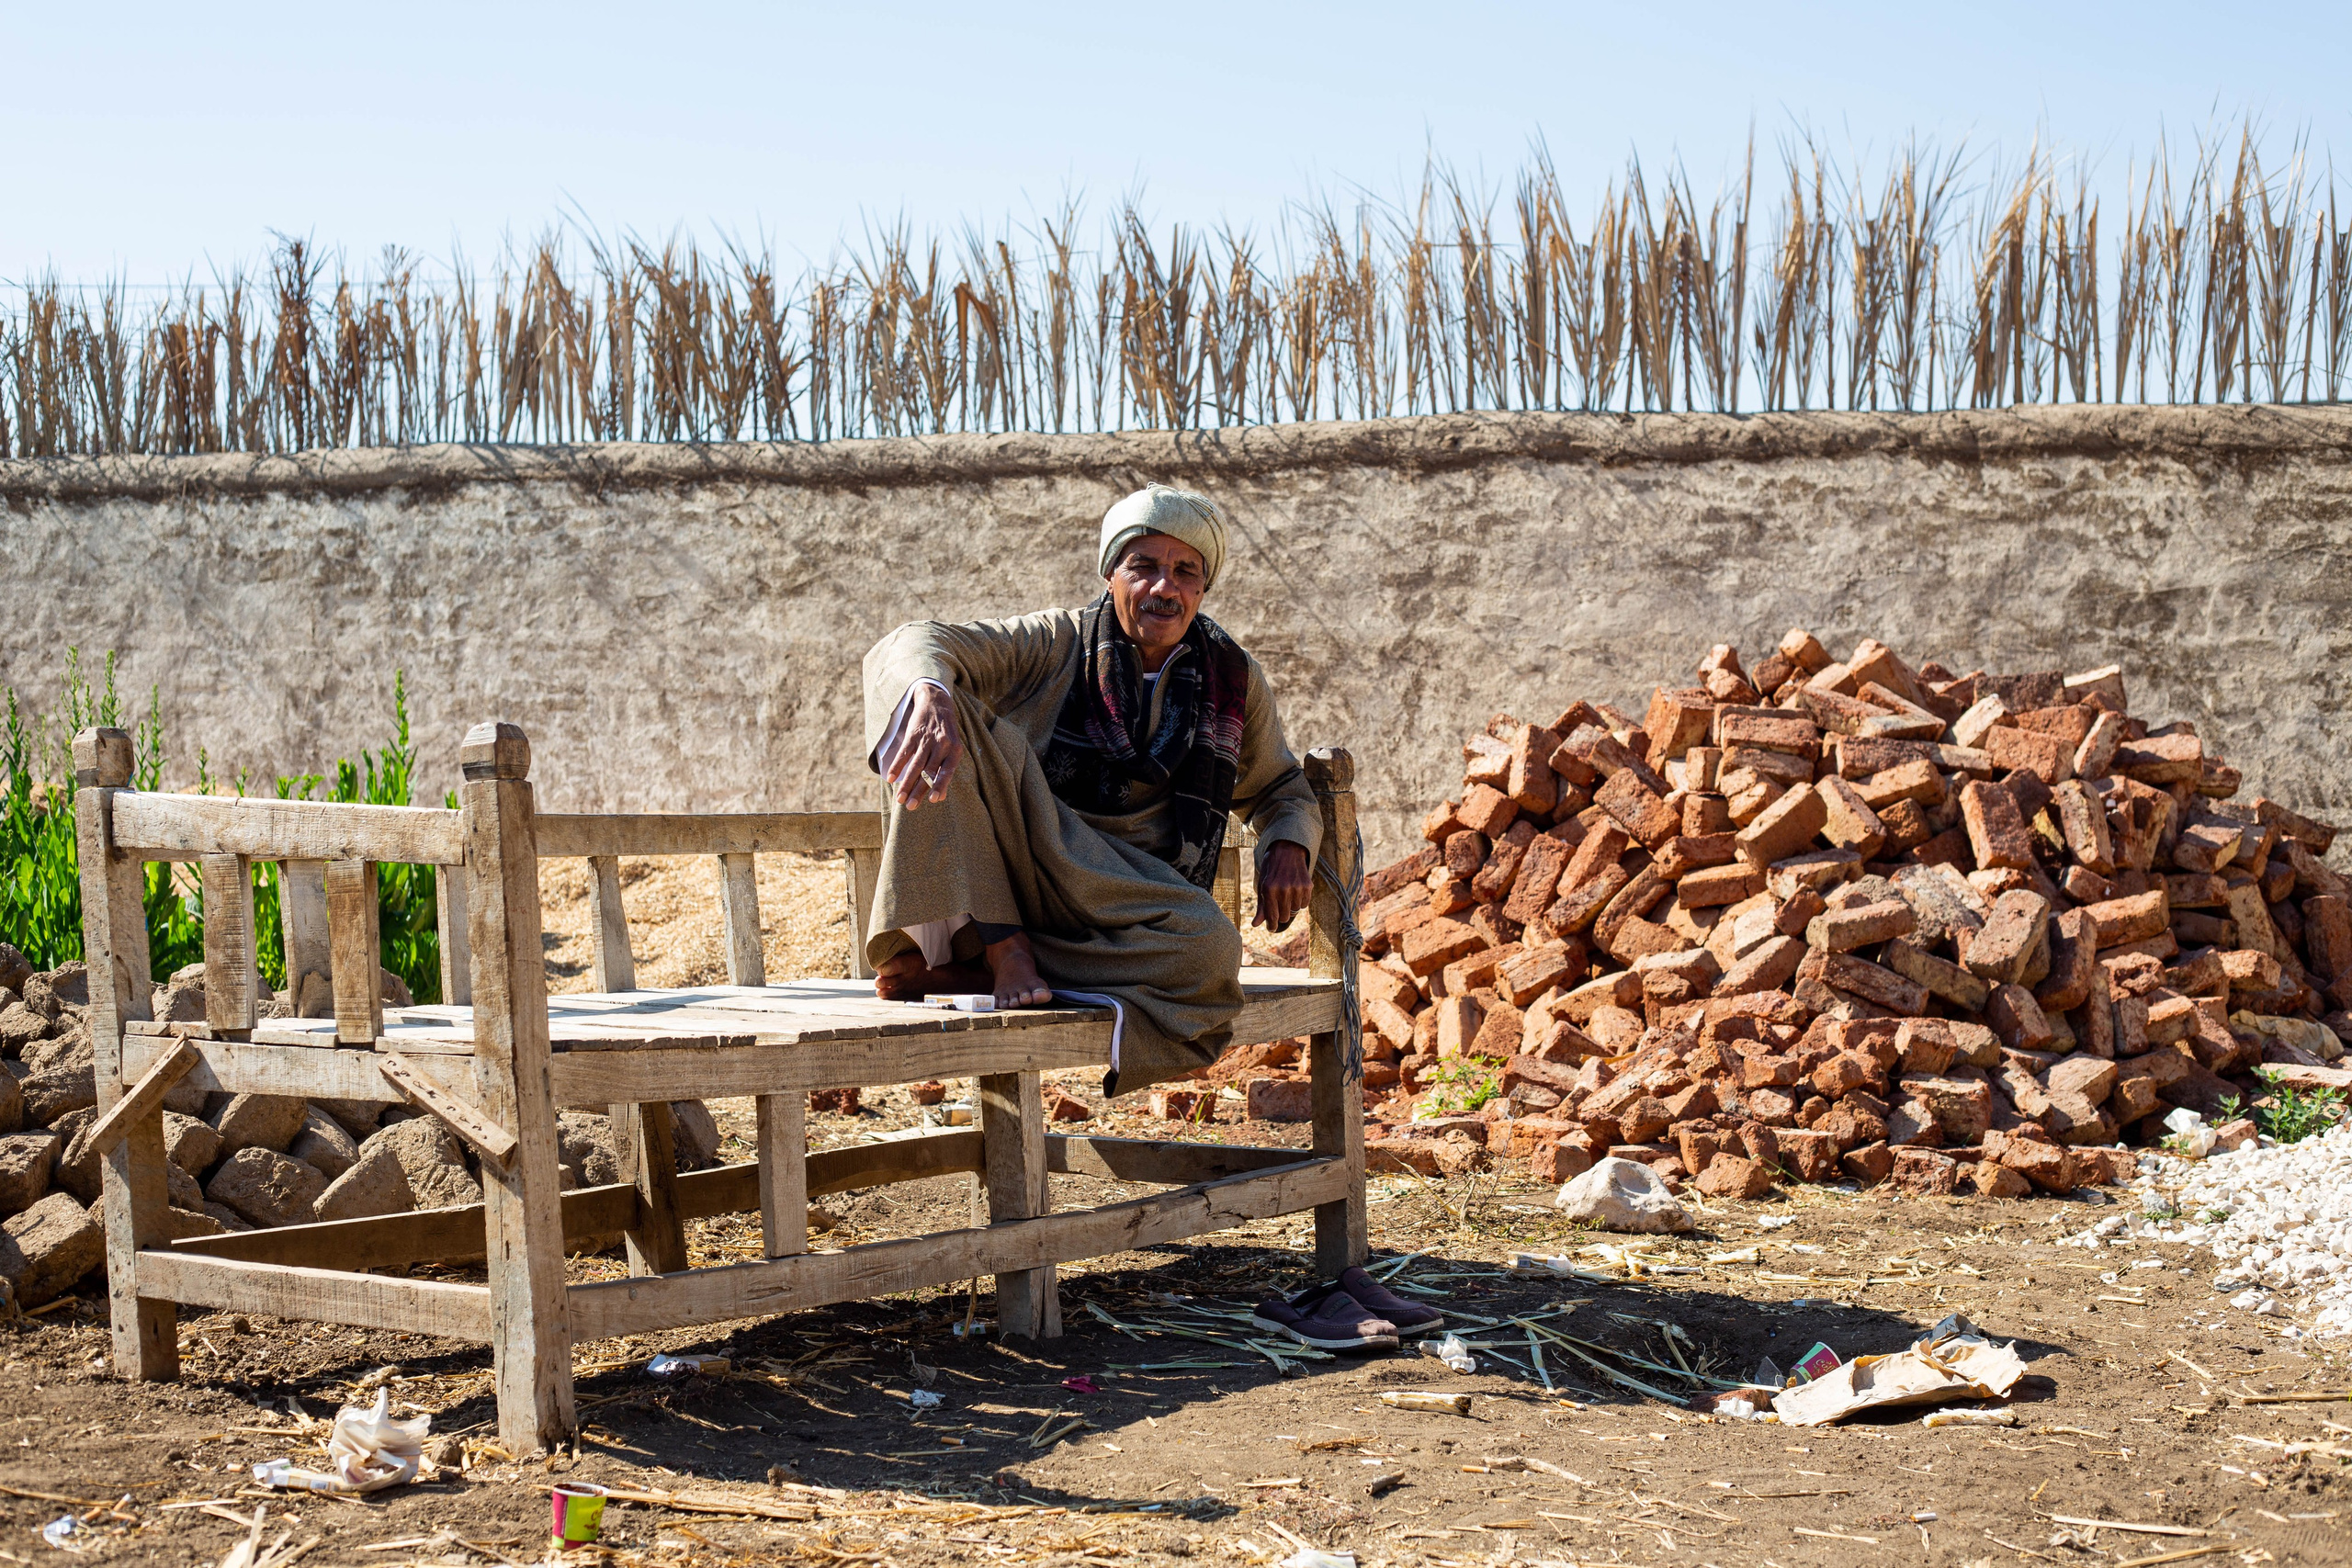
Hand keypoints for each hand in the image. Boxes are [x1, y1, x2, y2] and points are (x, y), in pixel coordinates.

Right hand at [886, 683, 963, 808]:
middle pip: (928, 772)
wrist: (937, 702)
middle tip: (910, 807)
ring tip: (899, 799)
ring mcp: (926, 740)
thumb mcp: (953, 748)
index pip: (947, 771)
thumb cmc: (947, 732)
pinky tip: (890, 778)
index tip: (934, 800)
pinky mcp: (913, 734)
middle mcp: (942, 745)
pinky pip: (904, 753)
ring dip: (906, 784)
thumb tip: (941, 797)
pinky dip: (897, 766)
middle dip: (918, 791)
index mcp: (955, 751)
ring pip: (915, 765)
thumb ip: (947, 770)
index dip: (940, 785)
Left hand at [1254, 840, 1311, 931]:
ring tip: (1287, 894)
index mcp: (1269, 889)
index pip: (1272, 916)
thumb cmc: (1271, 870)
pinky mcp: (1308, 886)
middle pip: (1285, 917)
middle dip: (1281, 914)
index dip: (1272, 925)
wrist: (1287, 850)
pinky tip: (1295, 891)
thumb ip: (1261, 906)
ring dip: (1291, 906)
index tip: (1272, 928)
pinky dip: (1300, 901)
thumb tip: (1256, 925)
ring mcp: (1297, 887)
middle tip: (1279, 905)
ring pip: (1295, 911)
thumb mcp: (1263, 885)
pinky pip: (1304, 904)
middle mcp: (1283, 889)